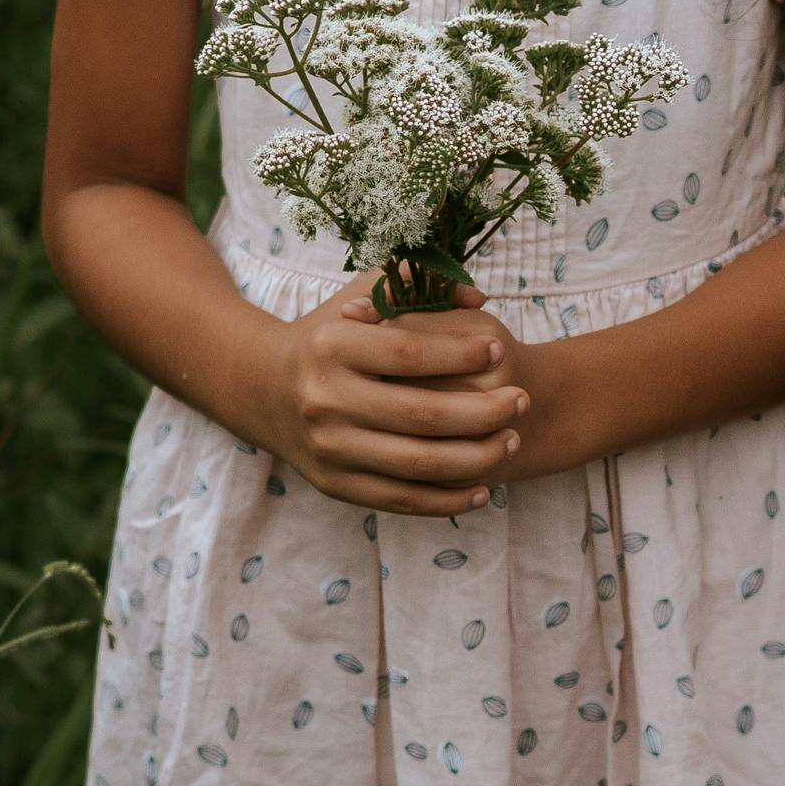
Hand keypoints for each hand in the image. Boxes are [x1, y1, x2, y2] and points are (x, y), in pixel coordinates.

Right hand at [242, 278, 529, 516]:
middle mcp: (325, 399)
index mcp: (332, 346)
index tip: (500, 350)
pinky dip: (448, 500)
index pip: (410, 353)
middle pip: (422, 415)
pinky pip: (402, 500)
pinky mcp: (335, 485)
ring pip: (419, 464)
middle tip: (522, 400)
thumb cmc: (328, 337)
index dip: (461, 354)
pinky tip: (484, 488)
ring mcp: (330, 448)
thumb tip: (476, 295)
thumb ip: (414, 284)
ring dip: (476, 457)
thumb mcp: (358, 298)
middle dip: (484, 411)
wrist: (262, 389)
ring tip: (511, 440)